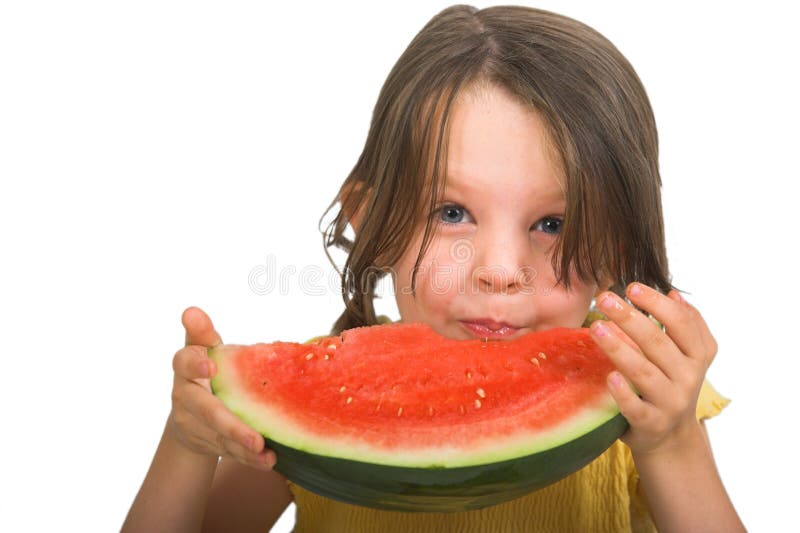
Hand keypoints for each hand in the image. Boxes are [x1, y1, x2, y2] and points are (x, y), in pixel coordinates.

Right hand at [167, 306, 276, 469]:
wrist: (189, 415)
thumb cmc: (204, 371)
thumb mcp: (202, 349)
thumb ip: (201, 333)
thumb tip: (191, 309)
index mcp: (185, 370)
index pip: (183, 363)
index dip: (194, 364)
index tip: (210, 365)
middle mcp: (186, 398)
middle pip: (207, 411)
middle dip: (230, 425)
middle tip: (255, 437)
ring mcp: (195, 424)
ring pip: (220, 437)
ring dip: (243, 447)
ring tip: (266, 452)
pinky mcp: (208, 443)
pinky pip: (229, 452)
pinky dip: (249, 459)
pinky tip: (269, 461)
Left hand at [589, 283, 716, 454]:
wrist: (671, 438)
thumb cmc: (672, 385)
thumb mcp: (689, 357)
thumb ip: (687, 325)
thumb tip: (674, 294)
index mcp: (697, 357)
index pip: (681, 324)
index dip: (657, 303)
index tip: (631, 287)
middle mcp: (688, 379)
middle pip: (658, 344)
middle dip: (630, 318)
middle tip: (605, 298)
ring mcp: (669, 403)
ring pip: (644, 372)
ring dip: (619, 348)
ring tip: (596, 328)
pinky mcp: (650, 423)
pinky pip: (635, 407)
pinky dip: (623, 392)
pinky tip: (609, 376)